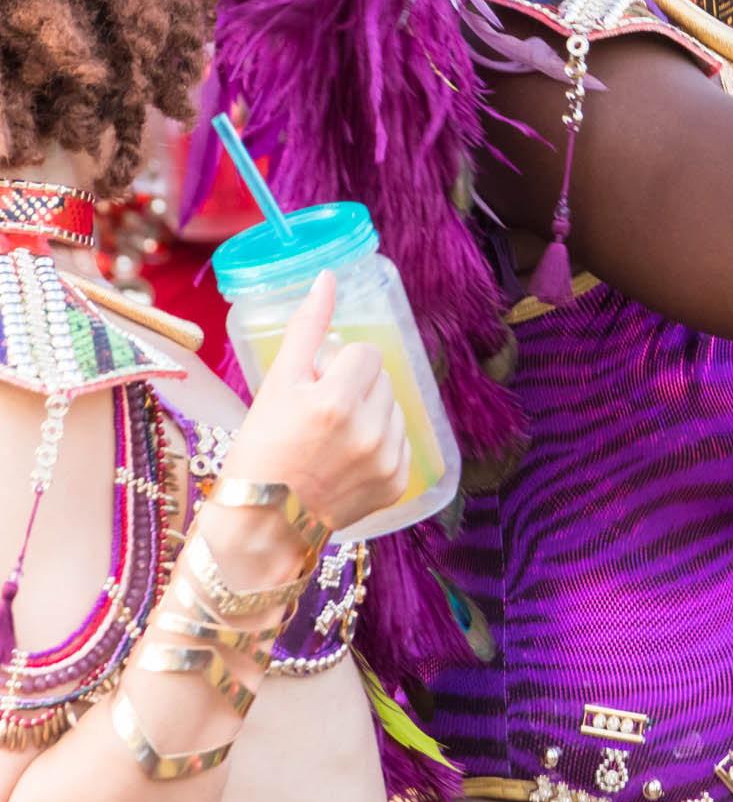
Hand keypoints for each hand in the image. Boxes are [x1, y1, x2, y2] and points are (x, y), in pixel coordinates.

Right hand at [220, 272, 409, 536]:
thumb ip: (307, 328)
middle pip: (381, 379)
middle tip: (318, 417)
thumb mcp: (277, 384)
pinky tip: (346, 461)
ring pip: (393, 408)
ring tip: (332, 440)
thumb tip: (329, 277)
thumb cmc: (261, 449)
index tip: (314, 390)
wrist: (263, 524)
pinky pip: (402, 442)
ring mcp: (386, 460)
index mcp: (336, 402)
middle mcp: (368, 432)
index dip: (337, 367)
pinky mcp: (397, 483)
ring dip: (369, 414)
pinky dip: (379, 445)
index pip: (365, 353)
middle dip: (354, 388)